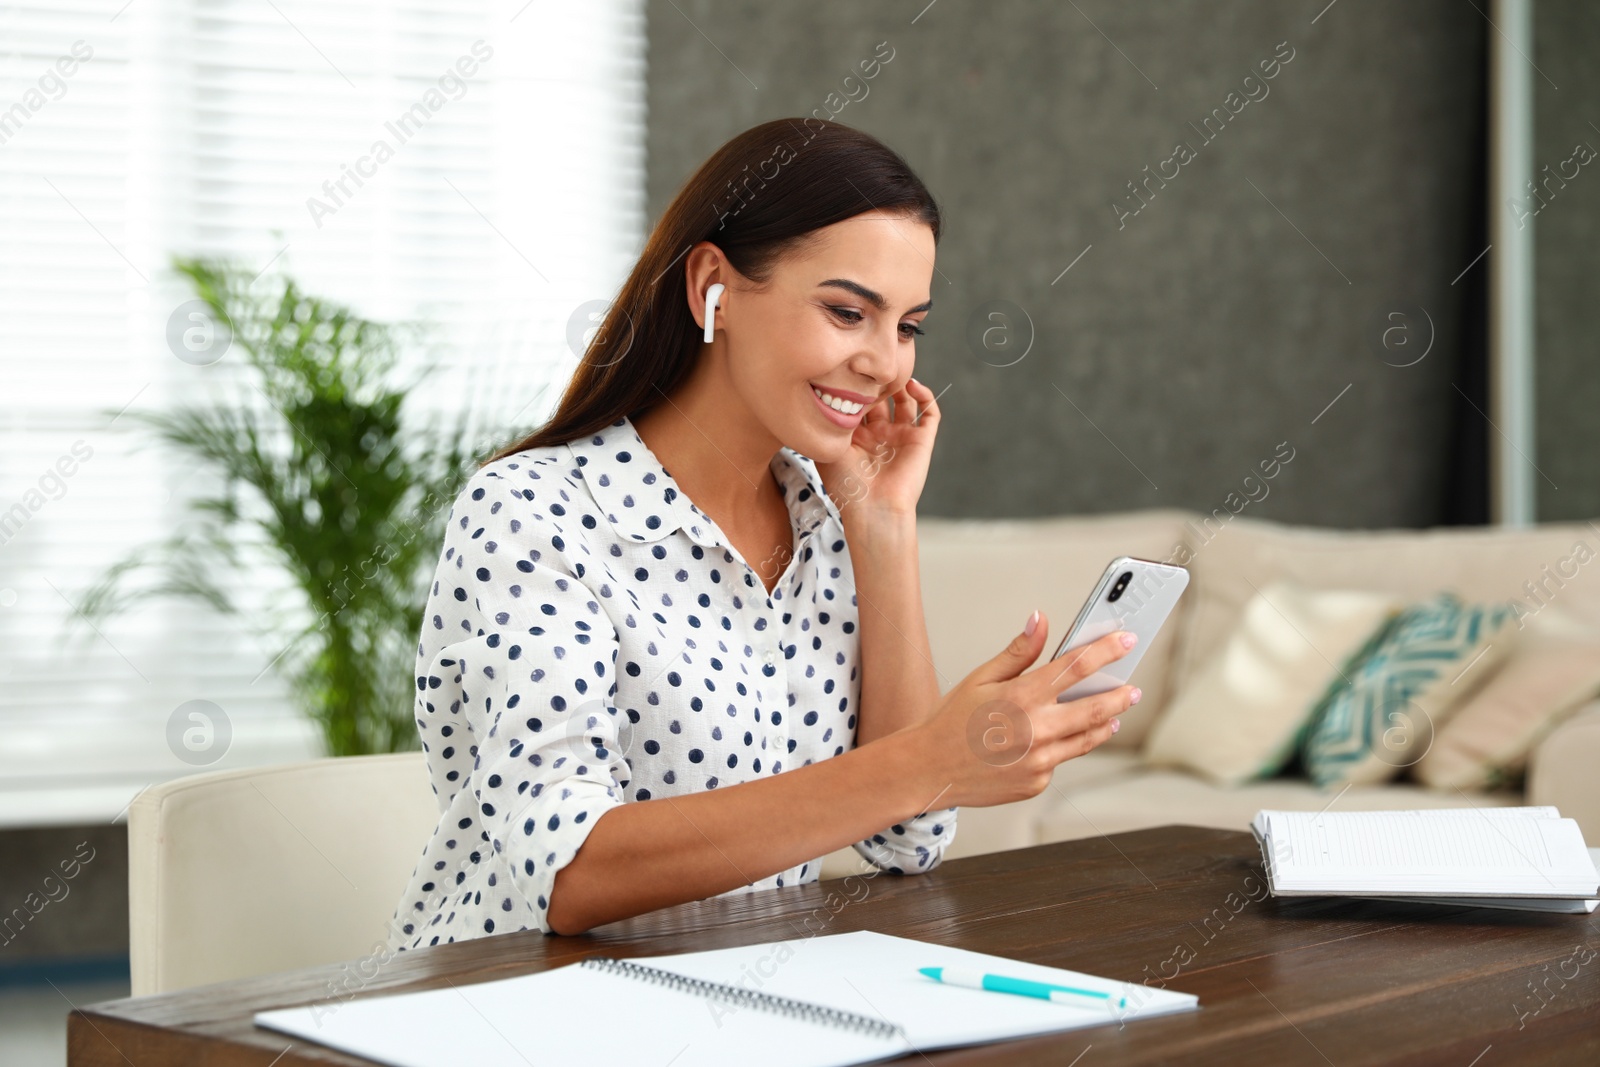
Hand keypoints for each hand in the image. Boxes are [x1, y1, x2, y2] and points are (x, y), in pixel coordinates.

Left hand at [814, 377, 938, 519]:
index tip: (850, 370)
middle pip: (882, 398)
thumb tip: (825, 394)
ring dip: (901, 385)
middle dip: (877, 382)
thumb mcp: (826, 449)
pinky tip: (913, 385)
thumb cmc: (846, 484)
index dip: (856, 386)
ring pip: (907, 401)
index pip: (859, 403)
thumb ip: (826, 423)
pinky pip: (930, 413)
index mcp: (857, 438)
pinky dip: (925, 395)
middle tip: (871, 367)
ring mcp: (902, 437)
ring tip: (892, 373)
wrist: (872, 508)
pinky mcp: (922, 440)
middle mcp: (880, 435)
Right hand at [898, 612, 1140, 808]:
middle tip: (1133, 688)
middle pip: (1098, 707)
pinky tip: (1056, 738)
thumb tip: (1041, 621)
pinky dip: (1064, 746)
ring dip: (1105, 723)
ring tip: (1114, 714)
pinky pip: (1061, 760)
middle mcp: (1036, 730)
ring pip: (1087, 738)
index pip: (1077, 666)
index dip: (1107, 649)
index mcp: (1022, 696)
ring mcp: (1039, 761)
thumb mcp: (980, 678)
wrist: (927, 770)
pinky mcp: (1037, 782)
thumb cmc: (950, 720)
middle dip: (1122, 695)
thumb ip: (1018, 652)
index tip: (1127, 639)